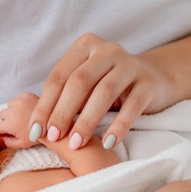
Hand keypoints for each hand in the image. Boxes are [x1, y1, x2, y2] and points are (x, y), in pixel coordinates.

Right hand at [0, 92, 40, 147]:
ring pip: (8, 105)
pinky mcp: (26, 95)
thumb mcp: (22, 144)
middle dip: (7, 119)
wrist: (52, 124)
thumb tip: (2, 137)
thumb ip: (8, 143)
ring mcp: (19, 101)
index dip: (1, 130)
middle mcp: (12, 111)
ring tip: (23, 115)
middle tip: (18, 123)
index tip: (8, 131)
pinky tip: (28, 109)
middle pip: (1, 115)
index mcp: (10, 124)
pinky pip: (17, 98)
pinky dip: (21, 103)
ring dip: (13, 110)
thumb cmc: (38, 136)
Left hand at [28, 33, 179, 149]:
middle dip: (62, 112)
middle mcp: (107, 51)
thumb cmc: (109, 86)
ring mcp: (130, 64)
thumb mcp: (86, 85)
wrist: (156, 78)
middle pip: (79, 82)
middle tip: (53, 138)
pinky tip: (108, 143)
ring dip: (86, 121)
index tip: (34, 131)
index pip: (58, 77)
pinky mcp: (149, 83)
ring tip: (75, 144)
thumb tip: (38, 127)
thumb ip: (65, 97)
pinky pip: (132, 106)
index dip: (44, 105)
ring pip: (104, 92)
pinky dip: (118, 126)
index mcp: (84, 47)